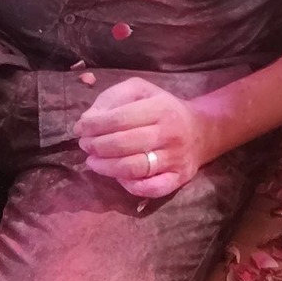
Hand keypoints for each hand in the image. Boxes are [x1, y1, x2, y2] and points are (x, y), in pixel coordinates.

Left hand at [75, 78, 223, 197]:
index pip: (119, 118)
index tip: (80, 129)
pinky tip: (118, 177)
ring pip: (133, 168)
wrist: (202, 131)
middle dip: (96, 146)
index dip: (94, 125)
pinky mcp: (178, 178)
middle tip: (85, 145)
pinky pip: (150, 189)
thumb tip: (88, 120)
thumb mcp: (142, 91)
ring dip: (105, 167)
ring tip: (92, 161)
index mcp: (161, 108)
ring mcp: (175, 158)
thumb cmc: (164, 109)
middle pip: (123, 144)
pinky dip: (129, 186)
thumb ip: (113, 98)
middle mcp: (170, 133)